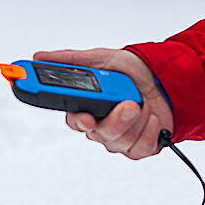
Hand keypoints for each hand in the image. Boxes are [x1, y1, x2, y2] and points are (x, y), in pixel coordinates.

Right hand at [32, 48, 173, 159]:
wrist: (165, 77)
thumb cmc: (131, 71)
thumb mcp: (101, 58)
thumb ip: (70, 60)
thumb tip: (40, 57)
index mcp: (87, 106)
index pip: (74, 120)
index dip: (78, 120)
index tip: (84, 116)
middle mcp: (101, 125)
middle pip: (99, 133)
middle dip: (116, 120)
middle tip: (129, 105)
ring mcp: (119, 138)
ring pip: (120, 140)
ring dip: (136, 120)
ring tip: (143, 103)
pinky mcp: (139, 147)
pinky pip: (140, 147)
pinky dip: (149, 130)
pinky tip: (152, 117)